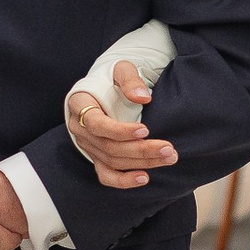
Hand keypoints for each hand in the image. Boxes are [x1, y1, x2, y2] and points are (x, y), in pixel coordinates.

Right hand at [65, 61, 173, 189]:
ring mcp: (88, 145)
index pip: (96, 123)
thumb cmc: (113, 78)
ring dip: (141, 163)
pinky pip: (106, 175)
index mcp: (80, 103)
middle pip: (108, 147)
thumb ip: (130, 80)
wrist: (107, 88)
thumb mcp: (121, 69)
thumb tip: (143, 97)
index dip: (120, 131)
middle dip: (140, 150)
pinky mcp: (97, 157)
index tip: (146, 130)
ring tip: (168, 158)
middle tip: (169, 148)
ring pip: (112, 161)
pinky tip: (144, 178)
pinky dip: (123, 181)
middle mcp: (80, 128)